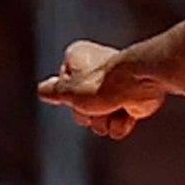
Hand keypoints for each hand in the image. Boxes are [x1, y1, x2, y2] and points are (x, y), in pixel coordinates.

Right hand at [39, 39, 166, 138]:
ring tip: (114, 107)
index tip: (80, 90)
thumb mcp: (67, 90)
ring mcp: (113, 89)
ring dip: (105, 121)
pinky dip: (121, 124)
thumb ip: (53, 92)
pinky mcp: (130, 102)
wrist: (141, 83)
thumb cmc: (103, 82)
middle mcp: (94, 72)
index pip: (61, 92)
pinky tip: (126, 114)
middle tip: (98, 103)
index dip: (68, 98)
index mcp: (76, 59)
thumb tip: (43, 90)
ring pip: (98, 121)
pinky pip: (117, 125)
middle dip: (89, 115)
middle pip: (79, 110)